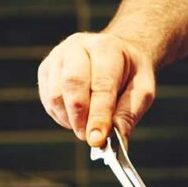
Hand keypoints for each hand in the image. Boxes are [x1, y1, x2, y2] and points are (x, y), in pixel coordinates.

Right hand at [37, 31, 157, 147]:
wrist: (116, 52)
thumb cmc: (130, 73)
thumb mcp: (142, 90)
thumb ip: (128, 114)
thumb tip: (116, 138)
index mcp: (106, 47)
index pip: (101, 85)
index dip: (98, 115)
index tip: (97, 139)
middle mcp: (78, 46)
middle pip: (72, 84)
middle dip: (80, 118)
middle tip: (90, 137)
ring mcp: (57, 56)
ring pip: (55, 95)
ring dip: (70, 119)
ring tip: (86, 125)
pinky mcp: (46, 69)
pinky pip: (48, 100)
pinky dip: (61, 116)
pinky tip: (76, 117)